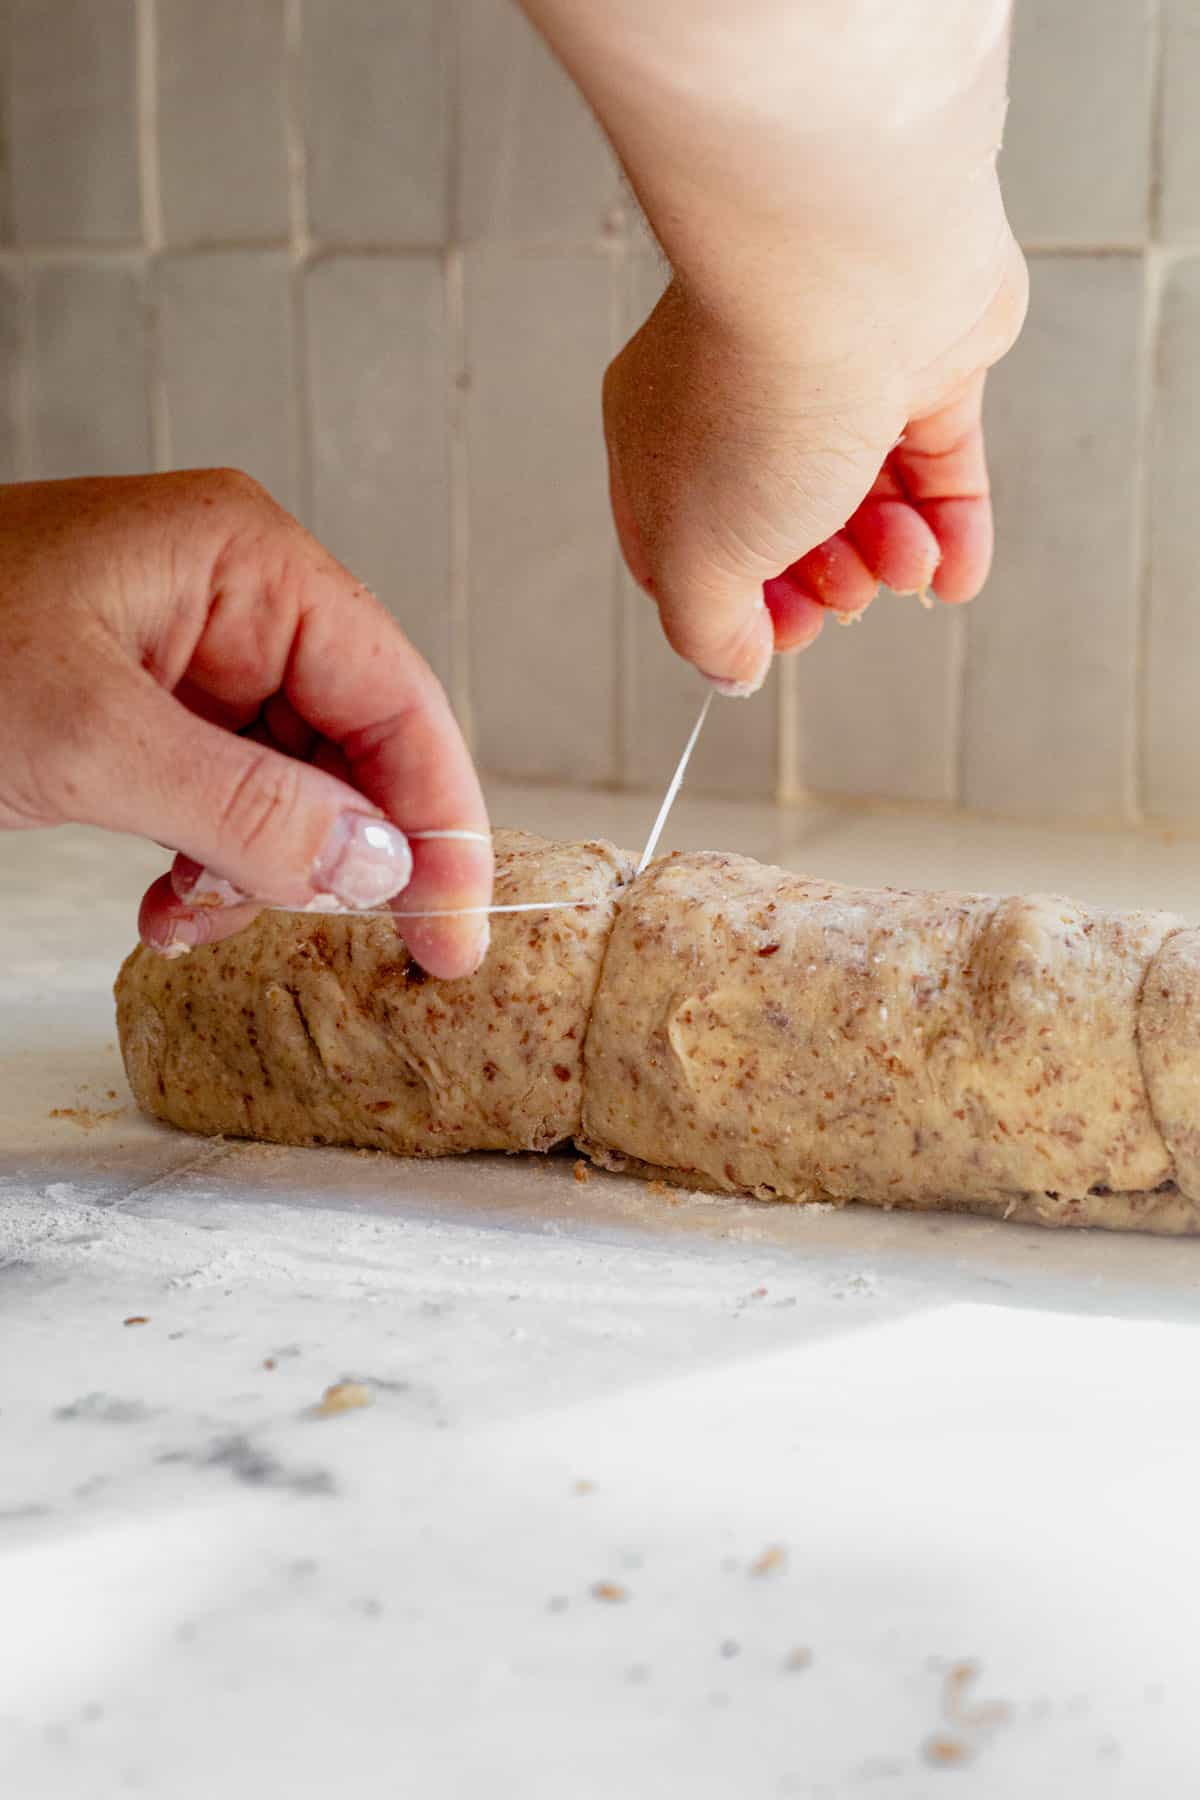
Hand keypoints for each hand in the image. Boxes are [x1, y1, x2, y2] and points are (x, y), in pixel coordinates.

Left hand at [0, 471, 491, 976]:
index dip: (442, 823)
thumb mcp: (87, 740)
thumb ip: (248, 808)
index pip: (398, 697)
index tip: (456, 931)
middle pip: (358, 748)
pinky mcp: (151, 710)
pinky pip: (230, 801)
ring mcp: (193, 657)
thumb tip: (380, 869)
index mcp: (247, 564)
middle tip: (356, 947)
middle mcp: (238, 602)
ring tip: (193, 920)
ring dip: (263, 874)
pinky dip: (213, 868)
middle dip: (341, 856)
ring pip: (296, 788)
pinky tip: (168, 906)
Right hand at [604, 244, 1027, 688]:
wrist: (854, 268)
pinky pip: (941, 470)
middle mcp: (744, 407)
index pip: (687, 550)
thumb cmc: (756, 396)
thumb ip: (707, 628)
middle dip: (821, 587)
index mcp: (664, 442)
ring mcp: (837, 382)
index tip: (768, 641)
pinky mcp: (924, 366)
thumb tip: (732, 671)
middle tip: (842, 599)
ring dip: (891, 560)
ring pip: (866, 506)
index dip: (730, 610)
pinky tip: (953, 573)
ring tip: (906, 564)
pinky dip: (951, 531)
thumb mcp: (700, 554)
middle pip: (783, 535)